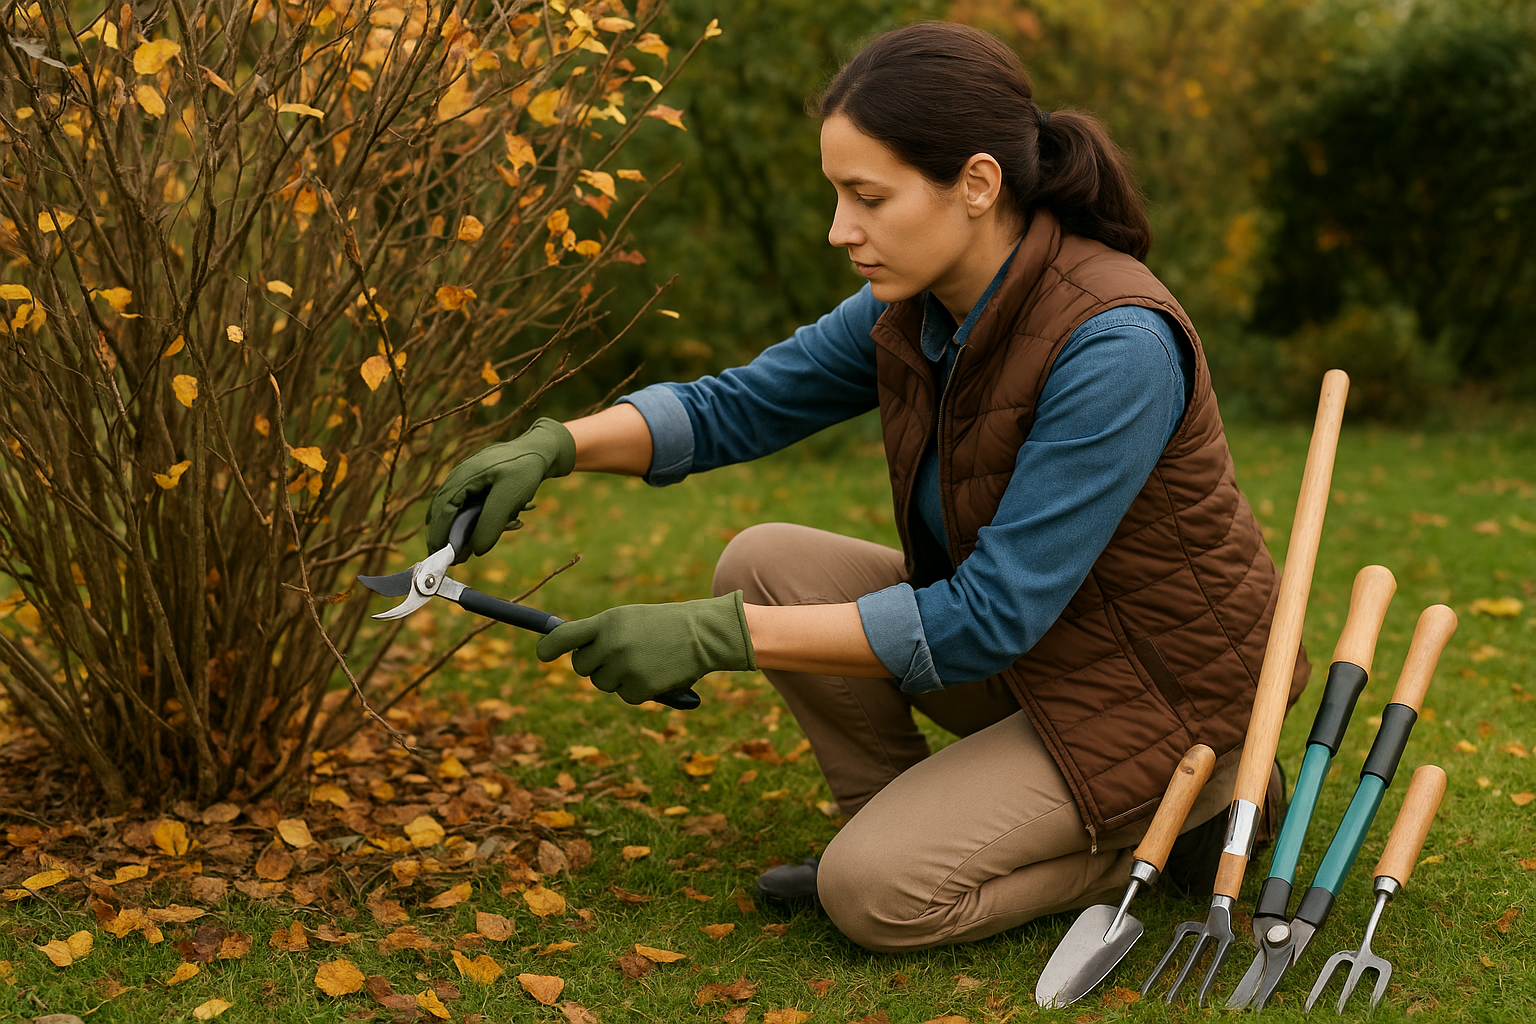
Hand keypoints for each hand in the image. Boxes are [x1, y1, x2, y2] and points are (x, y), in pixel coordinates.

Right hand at [426, 418, 575, 554]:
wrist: (540, 448)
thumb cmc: (525, 470)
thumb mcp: (510, 497)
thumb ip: (491, 523)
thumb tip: (475, 550)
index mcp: (462, 477)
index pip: (442, 511)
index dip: (439, 535)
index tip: (440, 557)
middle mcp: (459, 475)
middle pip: (442, 509)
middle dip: (446, 534)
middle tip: (453, 558)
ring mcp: (465, 476)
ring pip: (453, 506)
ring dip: (458, 527)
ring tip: (464, 547)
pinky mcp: (475, 479)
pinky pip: (464, 502)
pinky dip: (468, 517)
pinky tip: (476, 528)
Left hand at [536, 592, 755, 704]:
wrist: (702, 634)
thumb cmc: (664, 624)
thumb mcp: (629, 618)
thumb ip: (601, 632)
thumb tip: (572, 651)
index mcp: (607, 622)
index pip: (565, 636)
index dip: (549, 648)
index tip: (542, 655)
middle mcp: (611, 644)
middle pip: (581, 667)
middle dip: (593, 665)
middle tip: (615, 657)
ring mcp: (625, 667)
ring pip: (602, 683)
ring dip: (617, 678)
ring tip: (643, 662)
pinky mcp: (639, 688)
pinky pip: (625, 696)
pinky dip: (638, 690)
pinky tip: (656, 674)